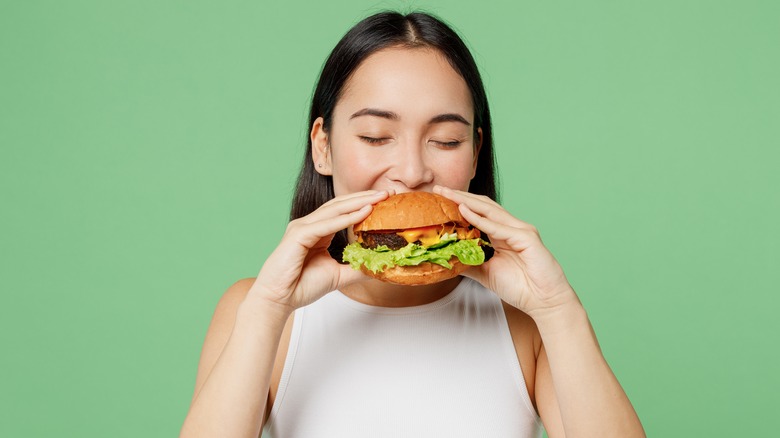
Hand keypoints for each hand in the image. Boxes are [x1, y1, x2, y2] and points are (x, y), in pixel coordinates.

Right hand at [248, 190, 391, 312]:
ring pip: (334, 210)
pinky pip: (326, 224)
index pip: (342, 211)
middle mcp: (308, 225)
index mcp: (316, 231)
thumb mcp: (338, 276)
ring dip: (358, 202)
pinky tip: (363, 212)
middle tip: (387, 192)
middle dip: (364, 197)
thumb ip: (356, 268)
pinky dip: (346, 218)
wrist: (278, 300)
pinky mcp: (298, 235)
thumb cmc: (302, 286)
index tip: (385, 201)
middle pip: (340, 204)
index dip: (363, 204)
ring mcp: (302, 228)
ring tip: (379, 198)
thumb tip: (379, 266)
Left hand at [433, 186, 576, 315]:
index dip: (459, 204)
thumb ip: (469, 263)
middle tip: (439, 189)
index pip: (479, 212)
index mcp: (503, 234)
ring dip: (467, 202)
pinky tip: (465, 212)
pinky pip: (499, 227)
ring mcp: (521, 230)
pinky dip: (481, 220)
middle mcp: (512, 227)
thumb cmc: (520, 287)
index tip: (438, 199)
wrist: (544, 301)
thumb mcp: (486, 274)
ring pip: (490, 211)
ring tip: (448, 195)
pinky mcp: (527, 238)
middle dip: (460, 197)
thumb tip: (447, 259)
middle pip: (483, 206)